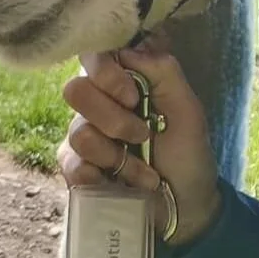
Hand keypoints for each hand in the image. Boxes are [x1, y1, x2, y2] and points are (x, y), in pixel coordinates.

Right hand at [57, 45, 222, 244]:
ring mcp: (82, 136)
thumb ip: (163, 71)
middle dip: (113, 119)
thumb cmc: (187, 154)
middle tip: (142, 135)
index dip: (104, 72)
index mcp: (120, 83)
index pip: (91, 56)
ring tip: (144, 170)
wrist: (186, 206)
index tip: (131, 96)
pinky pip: (71, 164)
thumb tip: (128, 50)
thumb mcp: (187, 109)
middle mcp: (95, 105)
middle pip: (75, 90)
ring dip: (117, 155)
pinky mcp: (75, 169)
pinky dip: (100, 176)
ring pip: (78, 132)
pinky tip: (120, 183)